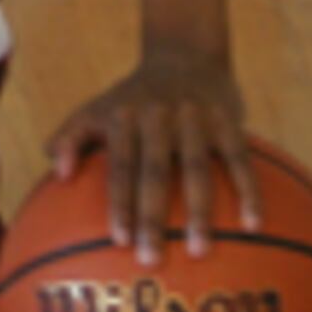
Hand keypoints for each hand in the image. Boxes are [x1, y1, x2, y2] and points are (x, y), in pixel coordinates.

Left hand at [45, 45, 257, 265]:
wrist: (184, 52)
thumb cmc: (132, 96)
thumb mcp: (96, 108)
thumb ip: (71, 136)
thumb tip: (58, 173)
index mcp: (124, 117)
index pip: (120, 165)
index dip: (119, 202)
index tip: (118, 241)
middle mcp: (158, 116)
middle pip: (155, 172)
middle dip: (152, 217)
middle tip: (151, 259)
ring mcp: (195, 116)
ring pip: (198, 168)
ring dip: (200, 212)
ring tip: (200, 251)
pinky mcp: (227, 118)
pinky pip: (239, 158)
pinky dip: (248, 190)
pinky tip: (253, 224)